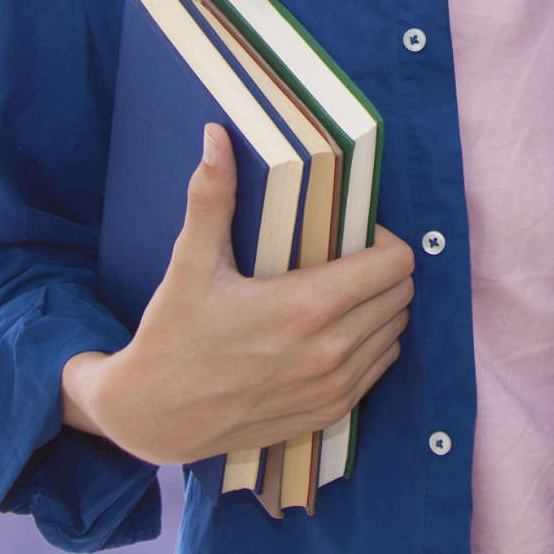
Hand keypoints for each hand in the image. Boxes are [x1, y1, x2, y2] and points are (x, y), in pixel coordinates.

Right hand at [62, 124, 414, 463]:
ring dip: (380, 307)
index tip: (354, 232)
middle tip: (348, 257)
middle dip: (383, 268)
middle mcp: (330, 351)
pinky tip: (336, 330)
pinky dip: (372, 343)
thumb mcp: (191, 262)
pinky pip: (381, 367)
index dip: (384, 239)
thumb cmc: (173, 334)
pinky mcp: (330, 414)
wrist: (153, 418)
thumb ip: (212, 197)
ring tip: (342, 291)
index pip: (395, 264)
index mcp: (306, 308)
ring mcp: (333, 388)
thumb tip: (216, 136)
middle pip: (401, 294)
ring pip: (396, 330)